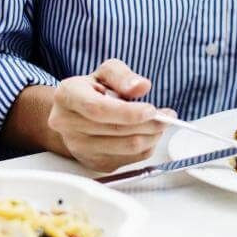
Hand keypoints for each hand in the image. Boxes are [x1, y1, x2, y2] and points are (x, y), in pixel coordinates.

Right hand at [47, 59, 173, 172]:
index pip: (98, 109)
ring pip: (126, 147)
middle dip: (149, 124)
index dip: (128, 112)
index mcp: (67, 96)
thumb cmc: (91, 91)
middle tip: (168, 116)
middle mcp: (68, 124)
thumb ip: (122, 75)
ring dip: (151, 136)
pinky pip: (129, 159)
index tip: (152, 110)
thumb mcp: (105, 73)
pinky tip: (149, 134)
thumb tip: (141, 86)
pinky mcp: (94, 163)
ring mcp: (79, 147)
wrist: (73, 116)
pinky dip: (146, 147)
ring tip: (161, 123)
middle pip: (116, 130)